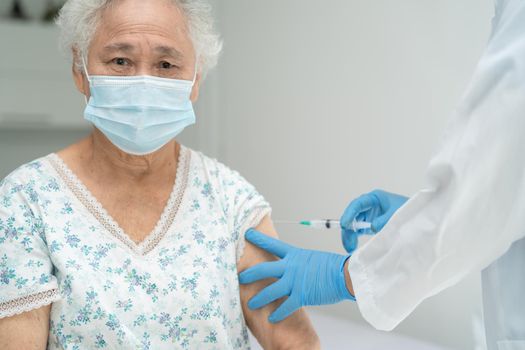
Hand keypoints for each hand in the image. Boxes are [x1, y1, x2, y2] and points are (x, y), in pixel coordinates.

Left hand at [239, 229, 353, 322]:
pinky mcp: (301, 295)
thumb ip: (300, 263)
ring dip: (258, 299)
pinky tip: (271, 319)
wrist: (345, 274)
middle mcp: (291, 267)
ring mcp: (295, 281)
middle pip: (264, 270)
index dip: (258, 239)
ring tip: (250, 304)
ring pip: (270, 291)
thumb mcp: (312, 258)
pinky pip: (285, 307)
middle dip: (249, 275)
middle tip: (240, 277)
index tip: (246, 234)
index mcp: (295, 255)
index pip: (272, 245)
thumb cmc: (333, 266)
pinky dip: (277, 314)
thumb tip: (294, 268)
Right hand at [340, 189, 407, 252]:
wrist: (419, 218)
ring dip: (350, 235)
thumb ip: (384, 220)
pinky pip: (359, 230)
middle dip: (348, 228)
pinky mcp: (370, 224)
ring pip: (354, 224)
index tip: (345, 225)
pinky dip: (354, 237)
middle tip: (347, 241)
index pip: (358, 204)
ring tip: (350, 247)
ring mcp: (369, 215)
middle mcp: (369, 206)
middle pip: (353, 215)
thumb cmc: (409, 211)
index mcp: (375, 198)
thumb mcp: (397, 215)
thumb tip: (372, 227)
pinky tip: (353, 245)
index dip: (350, 214)